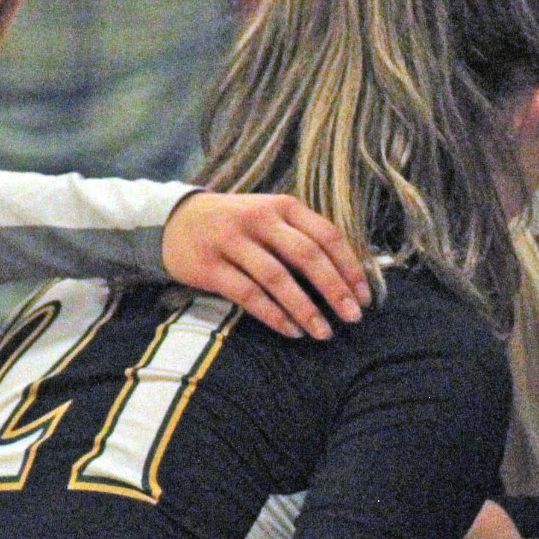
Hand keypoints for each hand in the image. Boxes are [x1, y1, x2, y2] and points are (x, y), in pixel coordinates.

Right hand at [159, 192, 370, 339]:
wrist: (174, 220)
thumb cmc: (236, 224)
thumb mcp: (271, 217)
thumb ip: (302, 237)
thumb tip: (346, 278)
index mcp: (283, 206)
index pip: (327, 235)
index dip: (349, 267)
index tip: (365, 297)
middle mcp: (260, 219)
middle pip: (307, 255)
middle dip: (334, 289)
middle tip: (353, 318)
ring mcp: (232, 241)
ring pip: (277, 278)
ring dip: (305, 308)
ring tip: (323, 333)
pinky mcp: (209, 266)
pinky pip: (248, 295)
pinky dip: (273, 315)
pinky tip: (292, 330)